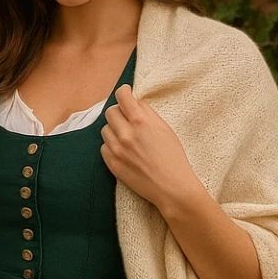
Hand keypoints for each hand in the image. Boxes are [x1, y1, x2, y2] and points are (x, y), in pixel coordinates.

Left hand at [100, 84, 200, 215]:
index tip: (126, 93)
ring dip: (114, 130)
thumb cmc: (173, 157)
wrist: (171, 186)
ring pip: (105, 129)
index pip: (122, 96)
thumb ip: (148, 114)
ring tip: (127, 137)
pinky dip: (111, 146)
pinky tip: (123, 151)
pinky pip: (104, 146)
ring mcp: (116, 149)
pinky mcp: (111, 162)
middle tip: (127, 118)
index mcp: (141, 121)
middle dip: (119, 112)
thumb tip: (135, 103)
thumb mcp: (165, 129)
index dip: (124, 92)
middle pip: (110, 112)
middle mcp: (125, 133)